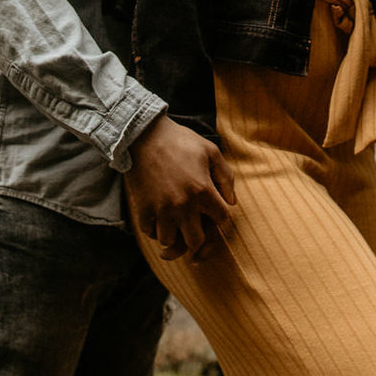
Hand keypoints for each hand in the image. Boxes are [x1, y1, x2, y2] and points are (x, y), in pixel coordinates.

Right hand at [127, 115, 236, 260]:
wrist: (143, 134)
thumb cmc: (180, 141)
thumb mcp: (211, 151)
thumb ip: (225, 177)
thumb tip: (231, 202)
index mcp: (203, 190)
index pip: (221, 219)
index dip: (219, 215)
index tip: (212, 209)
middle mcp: (183, 205)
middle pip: (195, 241)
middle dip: (198, 236)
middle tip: (194, 226)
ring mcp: (161, 209)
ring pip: (169, 241)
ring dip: (174, 235)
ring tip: (174, 223)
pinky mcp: (143, 209)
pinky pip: (149, 233)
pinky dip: (154, 229)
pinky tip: (158, 218)